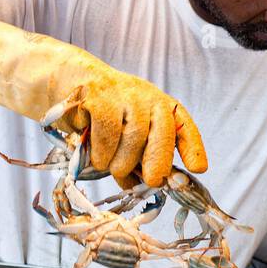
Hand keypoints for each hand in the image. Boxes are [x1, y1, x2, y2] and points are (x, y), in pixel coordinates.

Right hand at [54, 69, 206, 188]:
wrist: (68, 81)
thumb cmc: (101, 117)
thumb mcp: (125, 138)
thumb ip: (135, 160)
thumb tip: (140, 186)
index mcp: (161, 108)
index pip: (183, 127)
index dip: (193, 148)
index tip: (198, 169)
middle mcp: (148, 98)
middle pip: (162, 133)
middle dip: (159, 161)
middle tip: (153, 181)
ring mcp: (125, 95)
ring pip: (134, 137)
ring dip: (121, 162)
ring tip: (110, 167)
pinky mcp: (100, 97)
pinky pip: (108, 133)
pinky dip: (103, 152)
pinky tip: (97, 157)